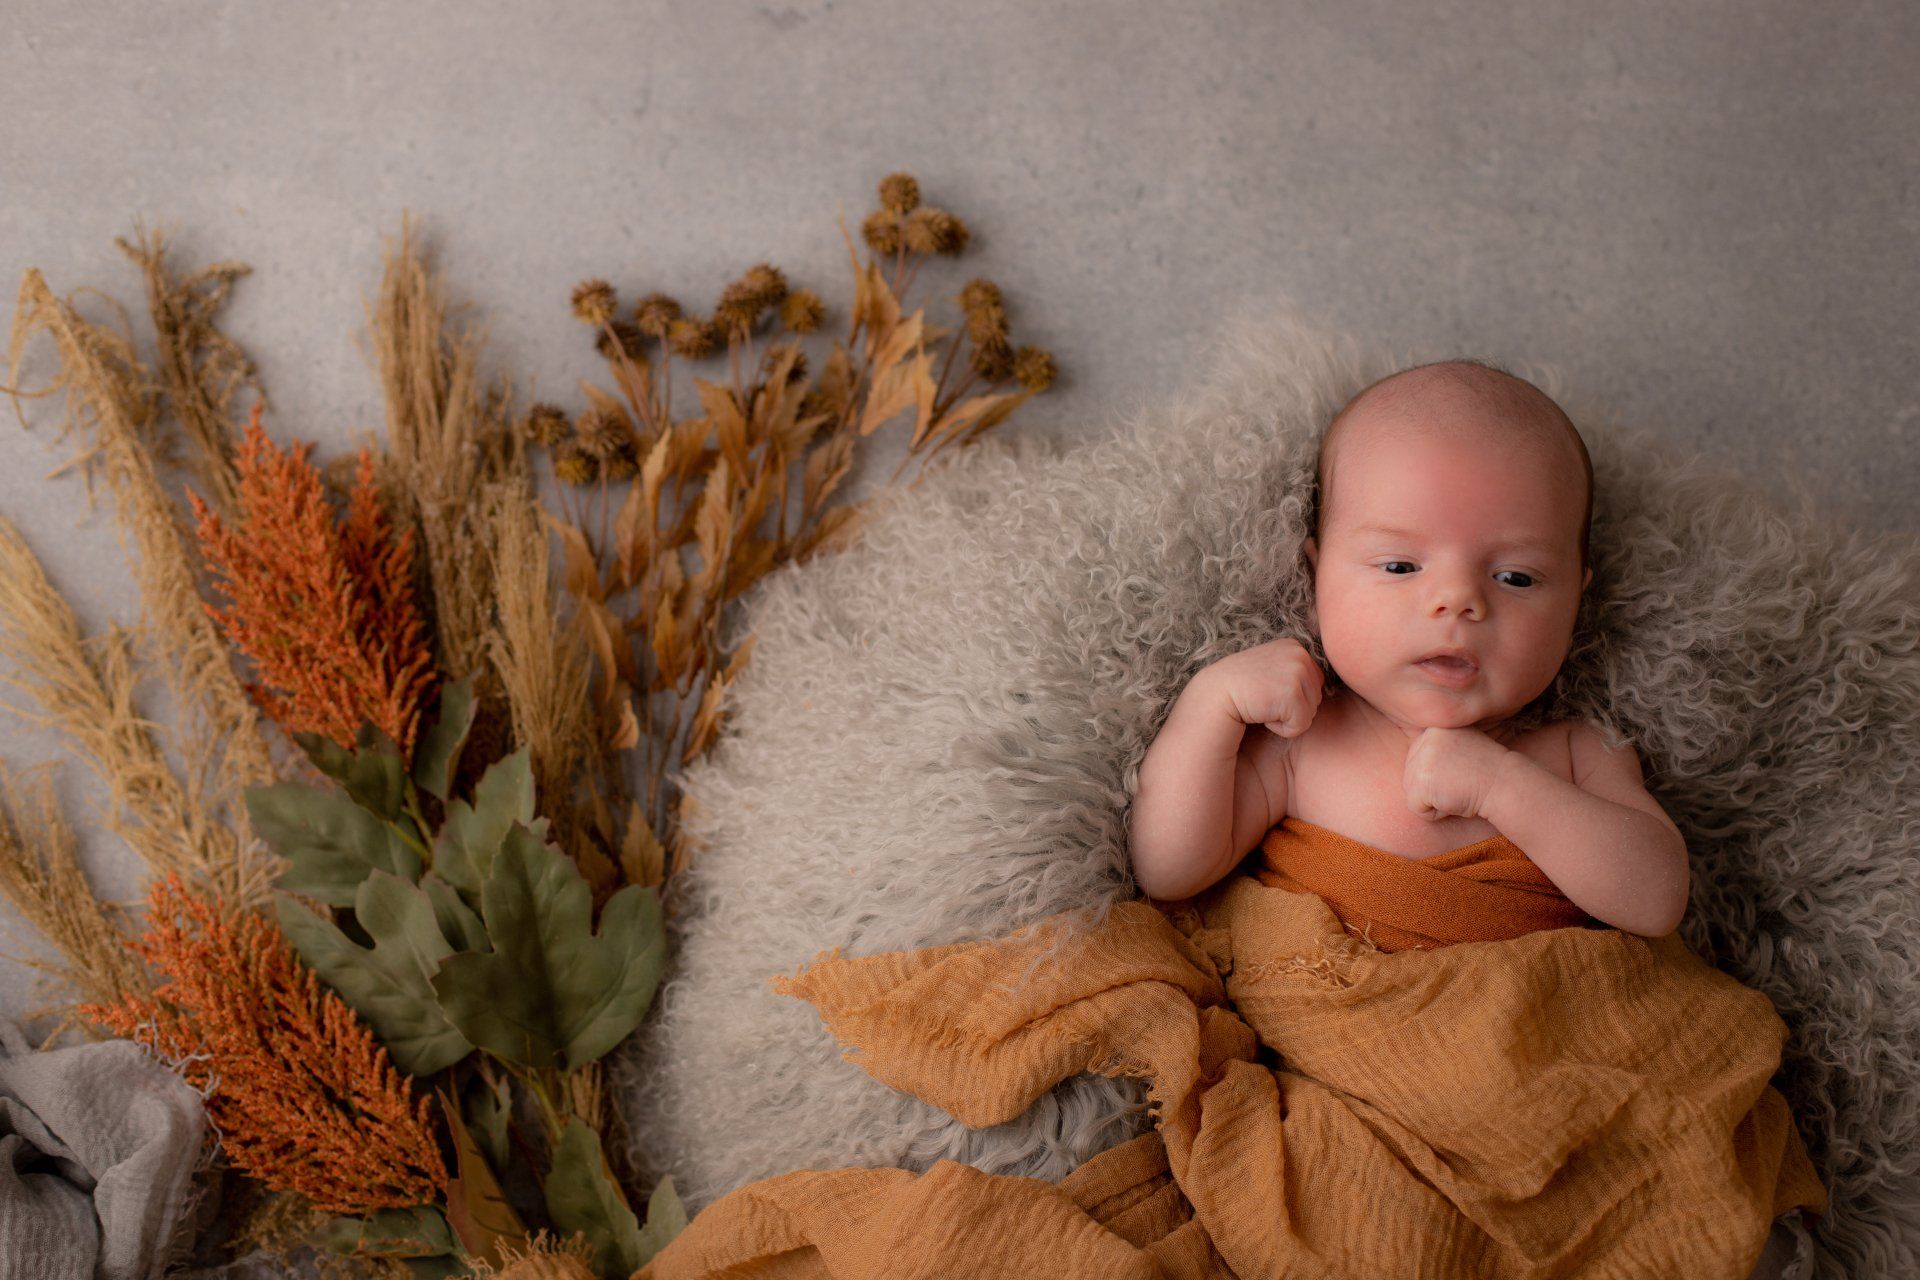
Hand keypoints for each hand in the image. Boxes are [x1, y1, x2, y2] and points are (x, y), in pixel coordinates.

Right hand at [1202, 636, 1325, 738]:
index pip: (1315, 683)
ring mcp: (1297, 671)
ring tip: (1261, 705)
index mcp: (1294, 646)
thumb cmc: (1240, 690)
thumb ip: (1290, 670)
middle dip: (1292, 707)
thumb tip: (1315, 682)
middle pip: (1317, 697)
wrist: (1213, 697)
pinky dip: (1282, 728)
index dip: (1291, 696)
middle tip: (1263, 699)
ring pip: (1311, 712)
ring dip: (1286, 717)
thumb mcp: (1269, 669)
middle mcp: (1299, 654)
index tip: (1266, 690)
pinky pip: (1301, 725)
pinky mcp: (1292, 693)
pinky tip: (1261, 714)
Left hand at [1402, 726, 1516, 820]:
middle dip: (1435, 788)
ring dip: (1436, 800)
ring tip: (1459, 789)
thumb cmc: (1490, 772)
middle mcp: (1425, 738)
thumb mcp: (1463, 746)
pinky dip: (1436, 813)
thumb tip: (1424, 765)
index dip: (1442, 775)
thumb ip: (1441, 748)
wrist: (1506, 785)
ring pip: (1413, 792)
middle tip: (1463, 781)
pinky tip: (1455, 800)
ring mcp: (1420, 759)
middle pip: (1411, 775)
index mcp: (1435, 727)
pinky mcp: (1420, 782)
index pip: (1419, 760)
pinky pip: (1417, 808)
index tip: (1464, 772)